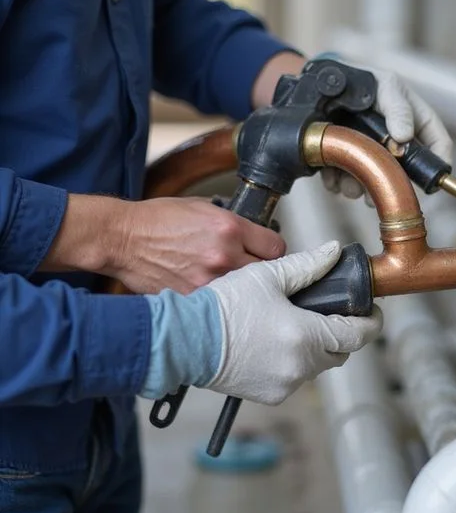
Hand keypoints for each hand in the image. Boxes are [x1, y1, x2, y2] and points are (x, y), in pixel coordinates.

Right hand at [110, 197, 285, 293]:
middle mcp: (224, 255)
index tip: (269, 255)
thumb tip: (253, 234)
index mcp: (229, 228)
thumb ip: (232, 222)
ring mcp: (209, 281)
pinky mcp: (194, 300)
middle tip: (251, 270)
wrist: (121, 239)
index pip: (276, 248)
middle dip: (263, 272)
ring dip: (243, 290)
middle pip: (267, 274)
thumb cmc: (156, 221)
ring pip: (246, 293)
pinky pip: (221, 305)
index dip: (274, 252)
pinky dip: (219, 303)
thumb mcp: (202, 207)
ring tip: (230, 284)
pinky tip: (211, 295)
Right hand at [139, 241, 383, 404]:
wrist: (183, 340)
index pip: (357, 335)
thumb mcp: (268, 277)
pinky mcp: (269, 395)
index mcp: (307, 338)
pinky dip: (295, 362)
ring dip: (317, 348)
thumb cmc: (223, 306)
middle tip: (333, 313)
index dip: (370, 322)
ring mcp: (285, 385)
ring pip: (317, 366)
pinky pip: (295, 378)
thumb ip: (308, 265)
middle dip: (342, 334)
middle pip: (339, 352)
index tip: (372, 311)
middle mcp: (301, 367)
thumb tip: (334, 252)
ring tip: (301, 324)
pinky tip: (279, 342)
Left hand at [321, 66, 452, 203]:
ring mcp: (374, 156)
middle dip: (389, 184)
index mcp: (417, 123)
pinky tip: (328, 171)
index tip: (430, 182)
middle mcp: (398, 145)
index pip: (439, 144)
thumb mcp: (386, 86)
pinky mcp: (349, 164)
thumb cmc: (365, 81)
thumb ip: (398, 109)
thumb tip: (403, 137)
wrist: (327, 84)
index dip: (439, 163)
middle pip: (405, 174)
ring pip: (374, 183)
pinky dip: (336, 182)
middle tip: (377, 191)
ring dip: (359, 187)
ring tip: (345, 179)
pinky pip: (346, 183)